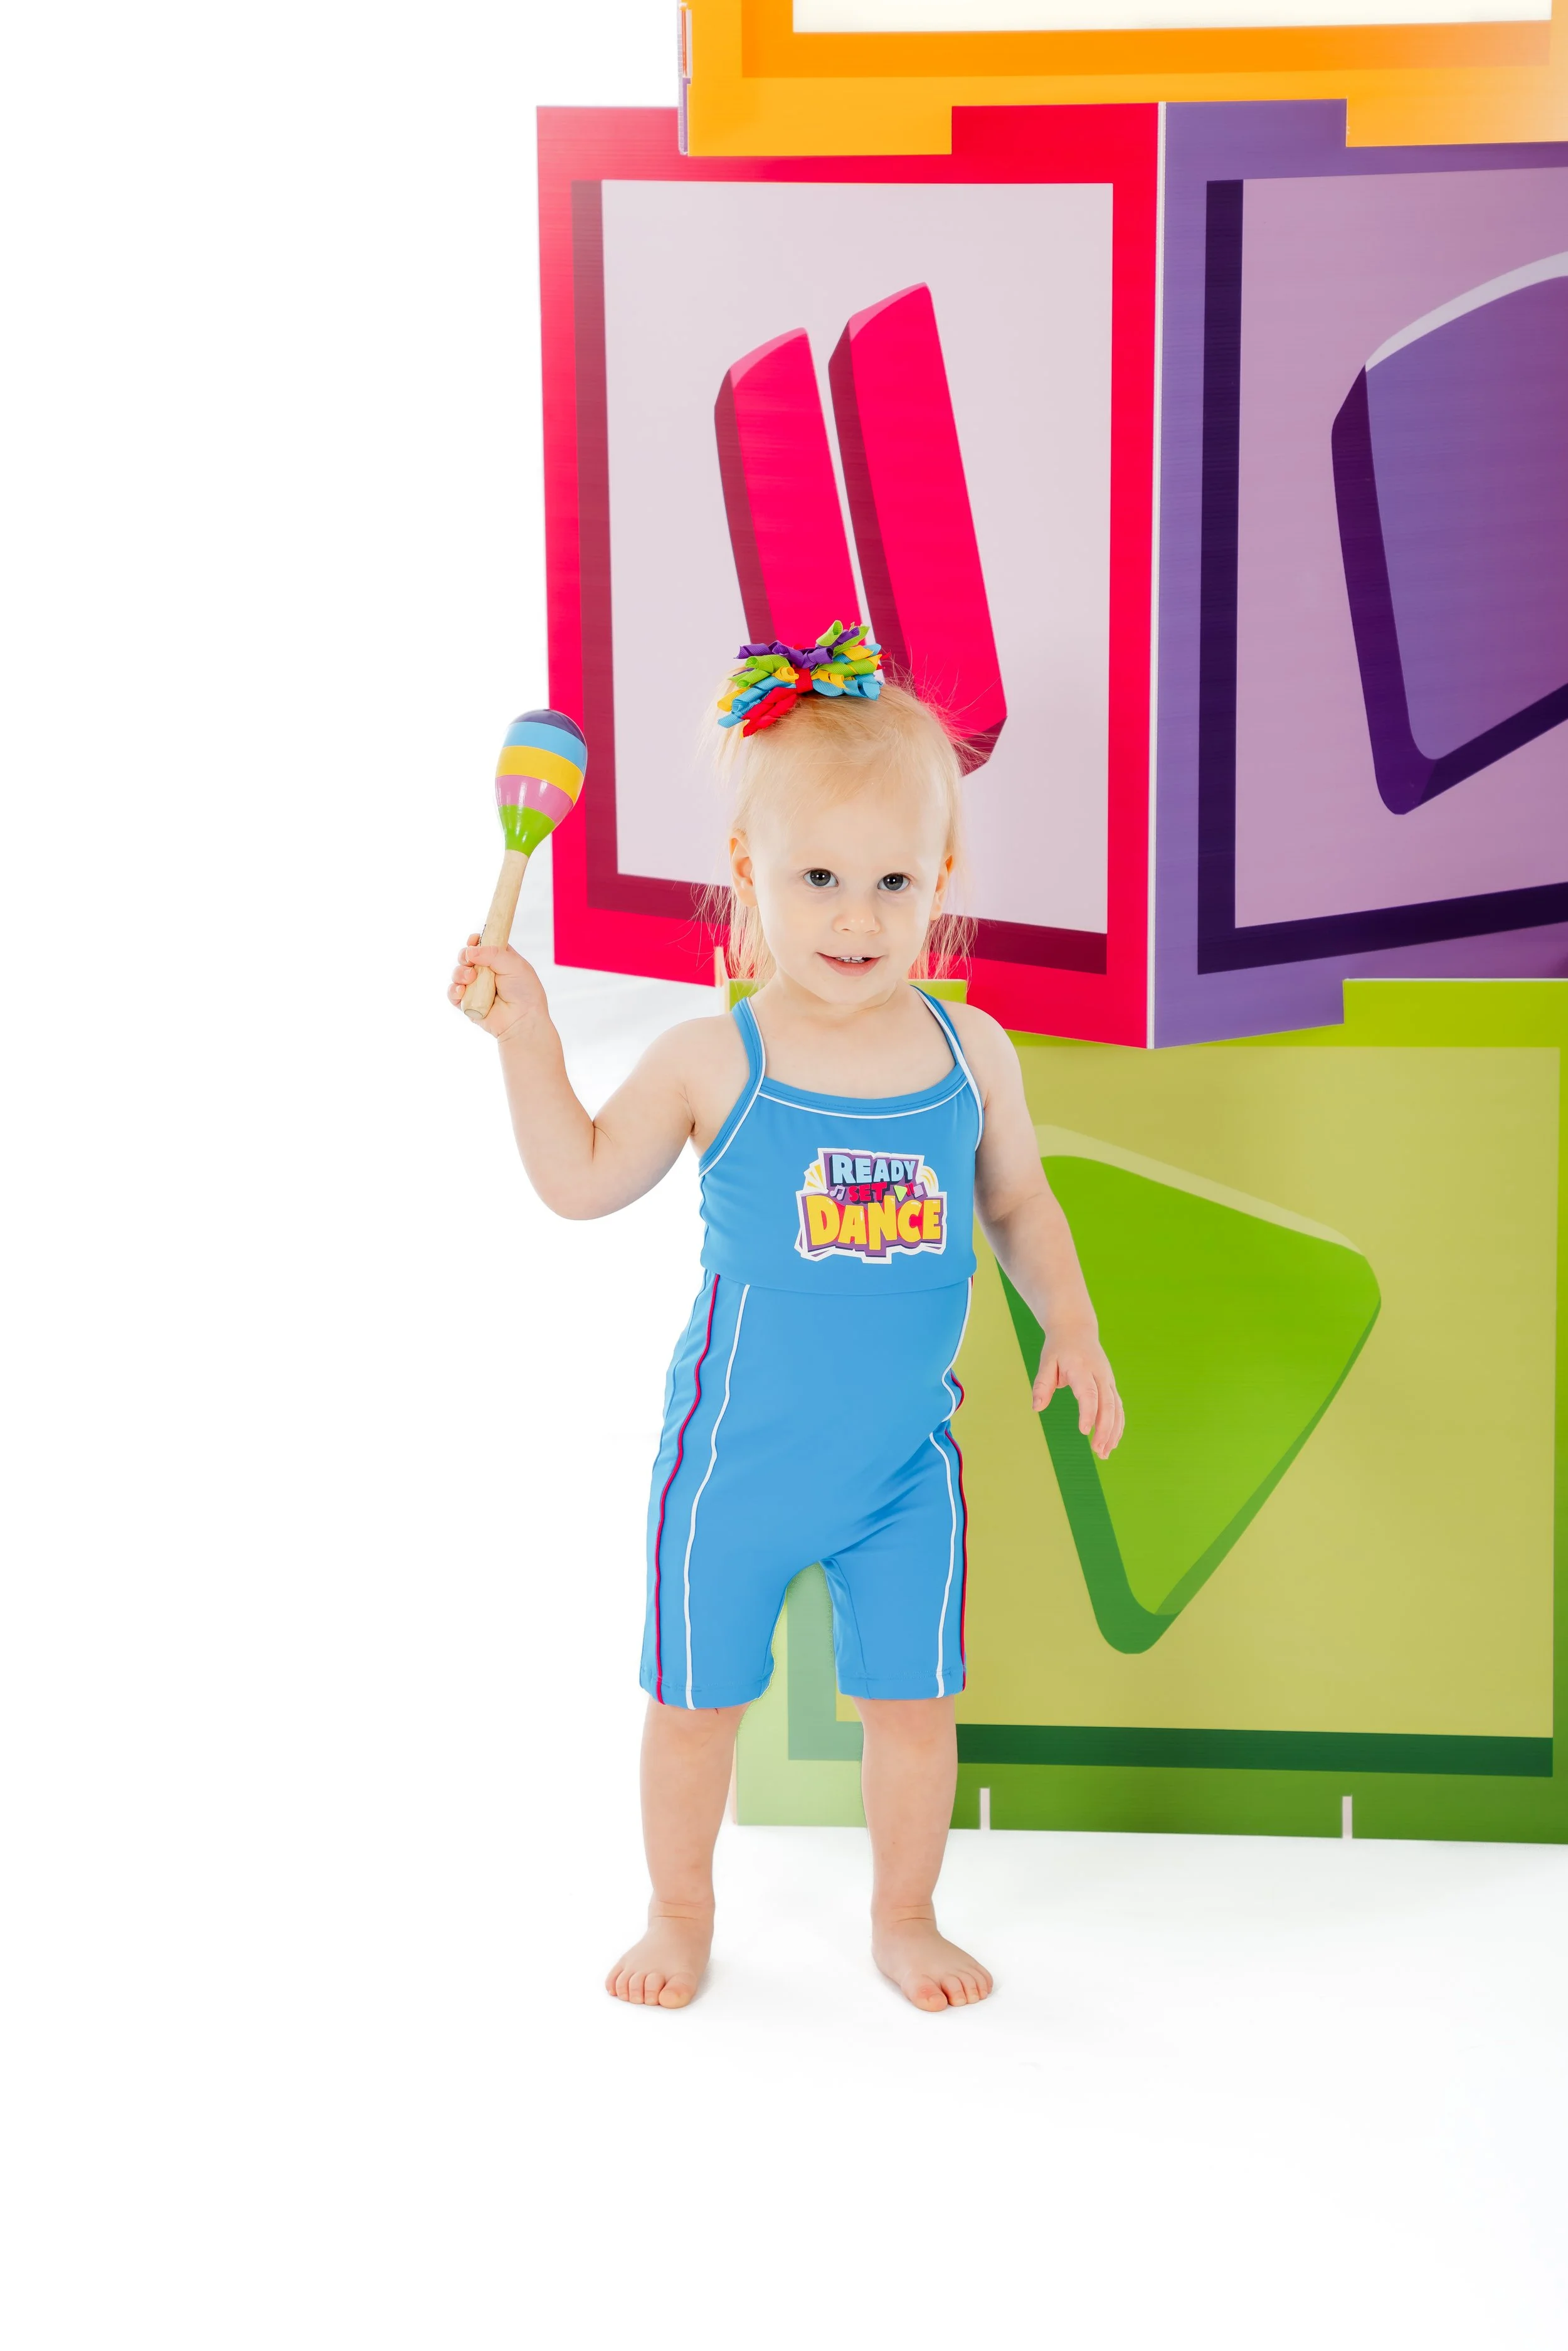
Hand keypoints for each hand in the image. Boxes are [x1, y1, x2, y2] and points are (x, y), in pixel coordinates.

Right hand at [447, 935, 547, 1039]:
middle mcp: (486, 973)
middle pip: (466, 957)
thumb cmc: (524, 993)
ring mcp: (476, 988)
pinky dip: (453, 991)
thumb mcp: (515, 965)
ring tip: (470, 979)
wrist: (522, 1021)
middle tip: (470, 961)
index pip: (482, 945)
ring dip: (460, 973)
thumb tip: (470, 951)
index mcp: (500, 960)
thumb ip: (493, 953)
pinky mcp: (468, 1004)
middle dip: (464, 956)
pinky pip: (453, 994)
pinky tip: (461, 991)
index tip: (473, 940)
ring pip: (458, 974)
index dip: (475, 941)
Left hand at [1034, 1330, 1123, 1460]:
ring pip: (1117, 1408)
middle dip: (1105, 1429)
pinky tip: (1112, 1442)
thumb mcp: (1046, 1361)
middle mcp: (1100, 1375)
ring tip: (1104, 1453)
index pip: (1089, 1394)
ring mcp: (1108, 1380)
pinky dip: (1118, 1425)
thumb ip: (1042, 1384)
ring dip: (1113, 1432)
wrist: (1076, 1329)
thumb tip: (1036, 1408)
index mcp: (1082, 1369)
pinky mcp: (1110, 1385)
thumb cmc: (1059, 1348)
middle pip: (1108, 1405)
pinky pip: (1118, 1407)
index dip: (1089, 1413)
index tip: (1084, 1432)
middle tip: (1097, 1451)